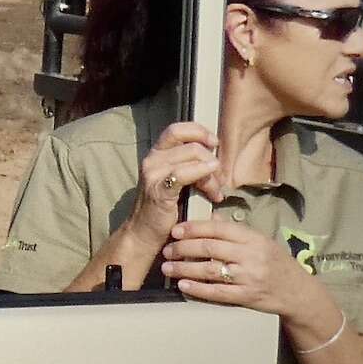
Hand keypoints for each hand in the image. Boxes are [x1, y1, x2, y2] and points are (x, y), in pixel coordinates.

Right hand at [116, 123, 219, 258]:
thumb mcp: (177, 180)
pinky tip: (213, 190)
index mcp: (156, 155)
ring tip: (214, 192)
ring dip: (211, 175)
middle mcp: (152, 160)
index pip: (178, 129)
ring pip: (193, 157)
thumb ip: (191, 164)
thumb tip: (216, 155)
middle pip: (192, 146)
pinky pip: (184, 174)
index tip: (214, 144)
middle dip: (211, 161)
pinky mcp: (158, 189)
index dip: (199, 132)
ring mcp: (153, 174)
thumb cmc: (165, 208)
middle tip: (218, 181)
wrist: (144, 234)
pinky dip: (202, 177)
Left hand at [161, 217, 325, 325]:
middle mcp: (252, 256)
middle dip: (184, 248)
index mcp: (255, 239)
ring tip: (167, 267)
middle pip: (211, 249)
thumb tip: (210, 218)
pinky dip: (198, 289)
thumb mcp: (260, 242)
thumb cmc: (275, 263)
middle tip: (167, 249)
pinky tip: (182, 285)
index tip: (176, 230)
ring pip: (210, 271)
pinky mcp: (247, 296)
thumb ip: (235, 232)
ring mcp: (249, 277)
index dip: (194, 228)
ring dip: (184, 269)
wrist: (297, 291)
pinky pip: (217, 293)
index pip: (220, 229)